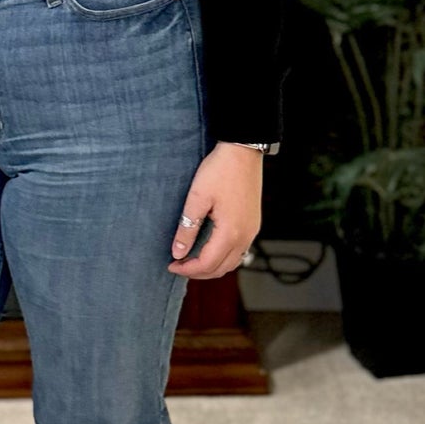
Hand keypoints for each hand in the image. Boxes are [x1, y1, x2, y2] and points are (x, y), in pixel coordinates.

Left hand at [166, 142, 262, 279]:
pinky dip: (223, 256)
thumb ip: (187, 228)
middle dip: (198, 272)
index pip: (207, 264)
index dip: (186, 269)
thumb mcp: (197, 198)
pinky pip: (239, 251)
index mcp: (230, 232)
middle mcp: (245, 236)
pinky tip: (209, 248)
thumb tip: (177, 252)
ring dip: (212, 266)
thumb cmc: (220, 170)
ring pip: (232, 262)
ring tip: (191, 259)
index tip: (171, 265)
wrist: (244, 151)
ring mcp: (252, 231)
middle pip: (221, 269)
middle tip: (178, 265)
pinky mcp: (253, 223)